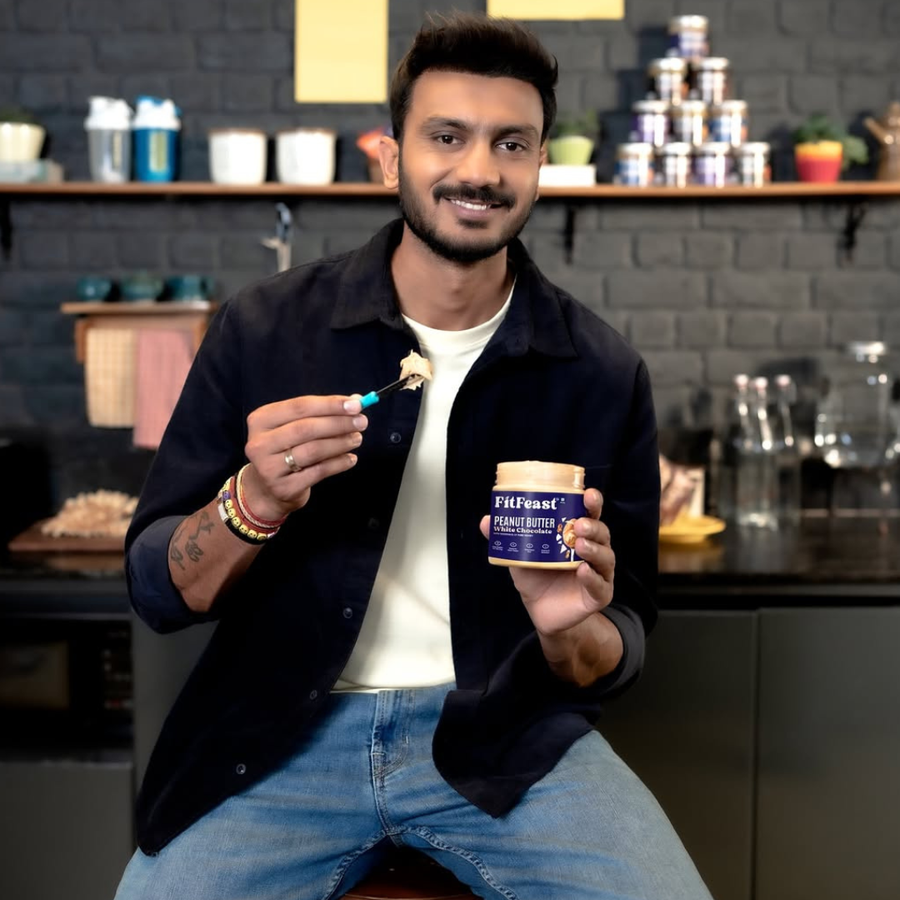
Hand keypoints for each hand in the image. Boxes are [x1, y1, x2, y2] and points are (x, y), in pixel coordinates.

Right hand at [241, 395, 365, 521]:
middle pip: (306, 428)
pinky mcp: (283, 488)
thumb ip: (322, 413)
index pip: (300, 406)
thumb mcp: (294, 427)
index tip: (356, 404)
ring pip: (313, 450)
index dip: (330, 404)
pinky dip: (339, 463)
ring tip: (357, 439)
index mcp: (261, 419)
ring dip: (340, 443)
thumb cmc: (285, 451)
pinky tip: (350, 459)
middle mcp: (260, 443)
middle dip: (338, 423)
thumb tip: (356, 400)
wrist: (266, 490)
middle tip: (362, 422)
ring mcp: (269, 468)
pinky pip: (318, 471)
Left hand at [479, 488, 614, 636]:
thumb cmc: (535, 576)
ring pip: (605, 557)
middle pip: (602, 533)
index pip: (590, 515)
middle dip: (593, 525)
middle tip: (578, 523)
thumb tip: (486, 520)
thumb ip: (506, 537)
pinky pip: (600, 585)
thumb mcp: (519, 554)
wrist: (539, 610)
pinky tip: (582, 571)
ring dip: (594, 549)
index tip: (588, 493)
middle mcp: (593, 550)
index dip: (593, 503)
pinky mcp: (599, 595)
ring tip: (579, 545)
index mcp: (578, 535)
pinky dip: (592, 577)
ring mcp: (599, 573)